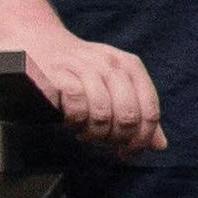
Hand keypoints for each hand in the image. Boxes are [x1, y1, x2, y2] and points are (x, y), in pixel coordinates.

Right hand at [25, 33, 165, 158]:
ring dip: (92, 133)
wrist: (38, 44)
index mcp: (131, 67)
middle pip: (128, 116)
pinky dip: (75, 121)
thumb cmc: (77, 72)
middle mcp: (111, 64)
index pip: (149, 111)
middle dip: (116, 138)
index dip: (142, 139)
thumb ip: (138, 112)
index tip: (129, 153)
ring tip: (84, 131)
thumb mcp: (113, 87)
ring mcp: (85, 67)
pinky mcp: (59, 75)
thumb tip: (159, 145)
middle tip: (102, 142)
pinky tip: (70, 121)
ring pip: (102, 114)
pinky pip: (77, 107)